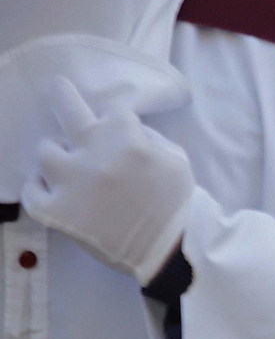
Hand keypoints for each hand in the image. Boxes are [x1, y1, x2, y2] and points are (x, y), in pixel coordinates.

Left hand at [21, 77, 193, 286]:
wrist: (173, 250)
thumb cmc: (178, 204)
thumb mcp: (177, 159)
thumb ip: (148, 137)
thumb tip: (125, 128)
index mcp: (126, 138)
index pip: (112, 111)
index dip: (116, 123)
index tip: (118, 133)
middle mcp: (93, 153)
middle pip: (65, 105)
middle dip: (62, 94)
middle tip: (57, 88)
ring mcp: (71, 182)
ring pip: (44, 152)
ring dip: (57, 157)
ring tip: (69, 170)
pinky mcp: (56, 212)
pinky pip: (31, 192)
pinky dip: (40, 190)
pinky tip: (53, 192)